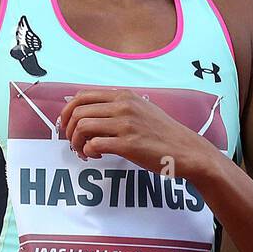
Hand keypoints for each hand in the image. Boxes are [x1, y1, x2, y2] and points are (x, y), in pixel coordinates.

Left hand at [57, 86, 215, 178]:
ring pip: (82, 127)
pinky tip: (96, 156)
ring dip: (76, 142)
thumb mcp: (142, 109)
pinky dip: (88, 151)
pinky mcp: (128, 144)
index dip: (67, 111)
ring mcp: (126, 124)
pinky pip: (94, 144)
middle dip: (69, 129)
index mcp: (124, 95)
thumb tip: (89, 110)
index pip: (82, 96)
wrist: (186, 150)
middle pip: (78, 111)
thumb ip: (118, 106)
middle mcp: (124, 106)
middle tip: (72, 142)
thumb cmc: (163, 133)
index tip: (66, 125)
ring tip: (83, 151)